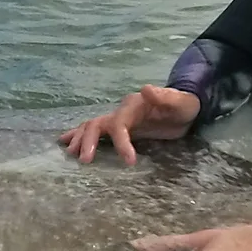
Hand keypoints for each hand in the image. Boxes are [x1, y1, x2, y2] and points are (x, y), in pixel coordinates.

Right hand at [59, 85, 200, 164]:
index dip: (121, 142)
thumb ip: (165, 97)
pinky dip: (79, 136)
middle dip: (89, 141)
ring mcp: (118, 118)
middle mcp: (121, 111)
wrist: (184, 106)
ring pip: (91, 126)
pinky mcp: (119, 128)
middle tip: (85, 161)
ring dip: (79, 138)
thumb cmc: (184, 106)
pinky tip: (67, 144)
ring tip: (70, 154)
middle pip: (98, 124)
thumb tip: (145, 89)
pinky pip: (95, 131)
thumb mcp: (180, 102)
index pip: (120, 124)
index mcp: (134, 106)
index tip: (129, 161)